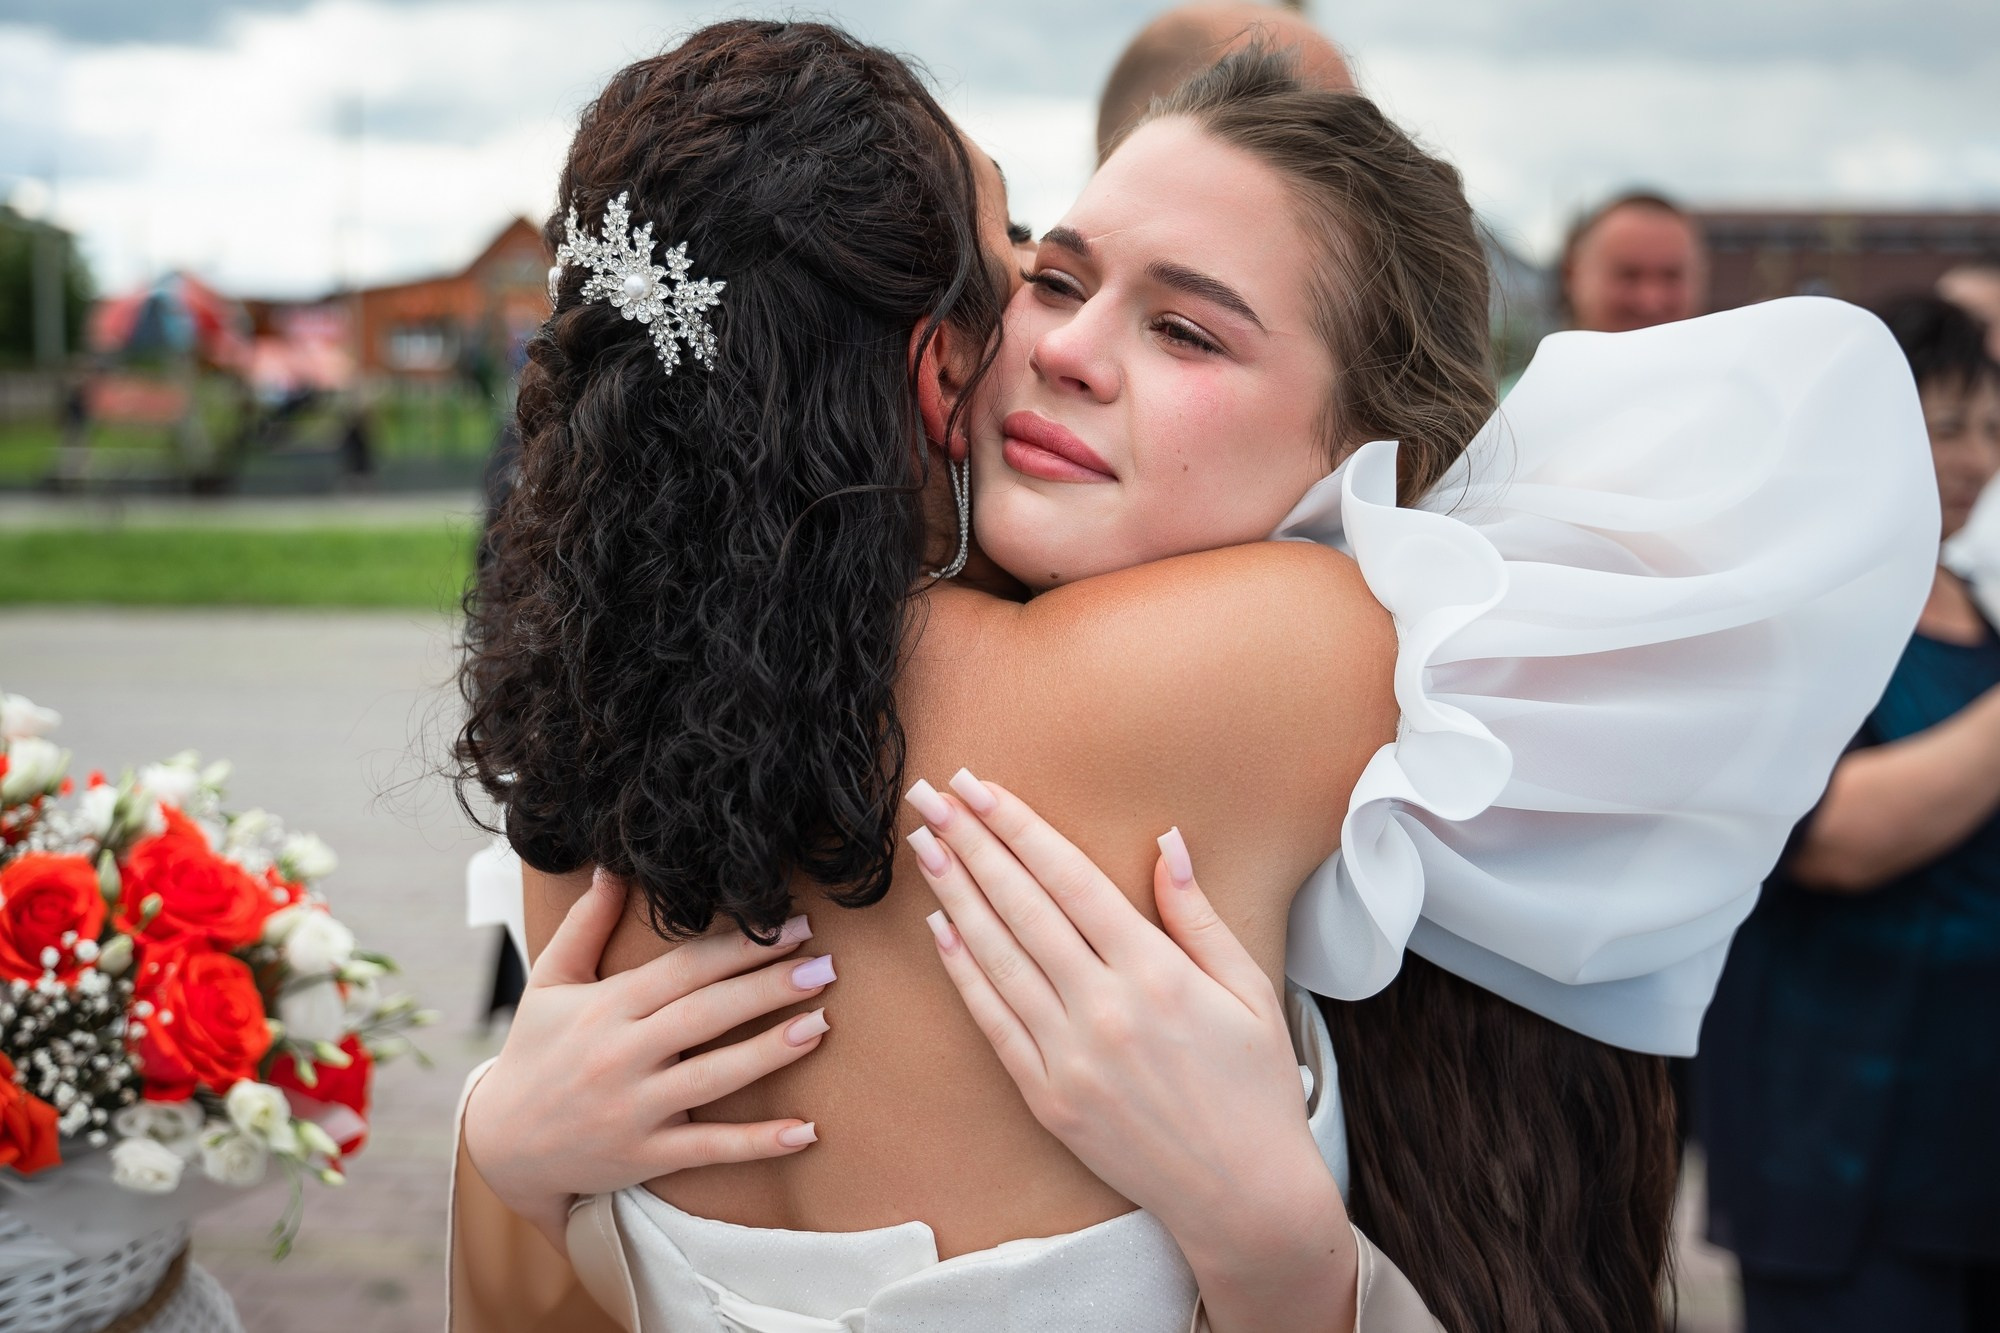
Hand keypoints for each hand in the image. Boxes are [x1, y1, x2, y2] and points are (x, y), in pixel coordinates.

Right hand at [462, 869, 834, 1250]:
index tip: (792, 926)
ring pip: (713, 1077)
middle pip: (706, 1014)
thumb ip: (585, 925)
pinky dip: (757, 1143)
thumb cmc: (535, 1052)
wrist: (501, 1144)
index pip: (685, 969)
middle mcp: (622, 1055)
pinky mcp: (645, 1156)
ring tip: (821, 1024)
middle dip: (768, 987)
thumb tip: (611, 867)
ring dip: (770, 1051)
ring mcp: (635, 1109)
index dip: (740, 946)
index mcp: (607, 1007)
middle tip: (824, 966)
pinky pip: (709, 1149)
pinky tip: (804, 1130)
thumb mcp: (550, 982)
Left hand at [904, 771, 1355, 1332]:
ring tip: (923, 845)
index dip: (1020, 828)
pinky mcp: (1047, 1099)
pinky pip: (993, 1022)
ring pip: (997, 958)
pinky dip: (963, 972)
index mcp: (1157, 974)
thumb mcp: (1250, 990)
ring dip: (955, 895)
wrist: (1245, 1197)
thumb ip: (1198, 915)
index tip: (982, 788)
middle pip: (1022, 908)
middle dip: (972, 845)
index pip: (1070, 880)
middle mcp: (1104, 1010)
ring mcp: (1069, 1058)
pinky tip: (940, 928)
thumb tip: (1166, 840)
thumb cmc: (1257, 1089)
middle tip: (931, 797)